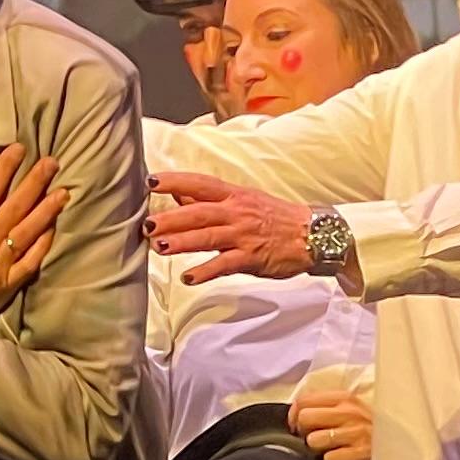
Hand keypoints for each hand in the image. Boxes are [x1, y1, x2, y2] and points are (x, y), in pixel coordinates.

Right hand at [0, 150, 63, 326]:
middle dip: (36, 180)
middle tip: (52, 162)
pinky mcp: (9, 282)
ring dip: (48, 209)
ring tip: (64, 192)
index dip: (6, 166)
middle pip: (18, 204)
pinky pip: (32, 260)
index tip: (19, 149)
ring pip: (30, 230)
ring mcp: (2, 262)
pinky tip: (53, 229)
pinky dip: (44, 243)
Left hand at [148, 173, 314, 284]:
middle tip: (146, 224)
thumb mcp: (243, 201)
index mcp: (233, 195)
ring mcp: (244, 235)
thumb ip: (210, 200)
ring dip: (182, 242)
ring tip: (158, 247)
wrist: (313, 235)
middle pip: (199, 212)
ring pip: (208, 237)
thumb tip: (178, 195)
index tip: (150, 181)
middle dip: (171, 218)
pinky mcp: (252, 258)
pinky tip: (188, 277)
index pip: (200, 183)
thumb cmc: (275, 217)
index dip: (175, 181)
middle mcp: (236, 212)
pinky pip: (225, 265)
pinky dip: (206, 271)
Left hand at [286, 378, 372, 459]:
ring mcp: (355, 433)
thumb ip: (327, 405)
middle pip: (304, 418)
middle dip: (303, 431)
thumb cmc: (370, 426)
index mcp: (344, 397)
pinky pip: (329, 458)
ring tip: (327, 448)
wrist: (400, 444)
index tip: (296, 424)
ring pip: (314, 439)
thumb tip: (297, 411)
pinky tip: (339, 458)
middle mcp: (348, 412)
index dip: (294, 414)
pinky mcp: (360, 453)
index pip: (304, 399)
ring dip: (317, 447)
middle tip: (311, 437)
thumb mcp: (352, 407)